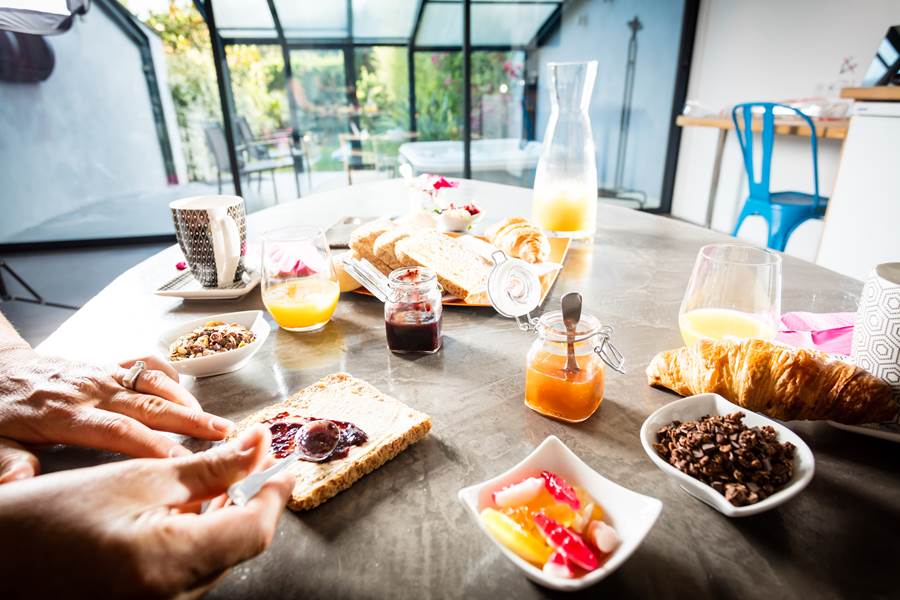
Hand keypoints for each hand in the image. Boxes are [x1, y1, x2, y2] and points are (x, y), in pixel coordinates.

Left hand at [0, 349, 232, 465]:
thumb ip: (7, 463)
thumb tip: (18, 484)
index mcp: (65, 415)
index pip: (118, 431)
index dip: (153, 445)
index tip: (181, 461)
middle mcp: (91, 391)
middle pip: (148, 405)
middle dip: (189, 421)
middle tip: (223, 435)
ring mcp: (102, 374)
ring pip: (153, 383)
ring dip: (188, 401)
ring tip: (217, 419)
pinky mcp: (107, 365)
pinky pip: (145, 363)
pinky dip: (169, 374)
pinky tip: (185, 390)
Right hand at [0, 425, 292, 597]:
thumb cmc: (52, 516)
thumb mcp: (141, 478)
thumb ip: (211, 467)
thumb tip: (260, 446)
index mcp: (171, 564)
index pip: (255, 531)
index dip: (276, 494)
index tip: (286, 466)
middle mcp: (170, 598)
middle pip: (237, 547)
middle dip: (248, 502)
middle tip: (248, 461)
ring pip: (215, 560)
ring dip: (223, 520)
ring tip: (211, 483)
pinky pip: (190, 574)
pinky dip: (197, 540)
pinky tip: (182, 512)